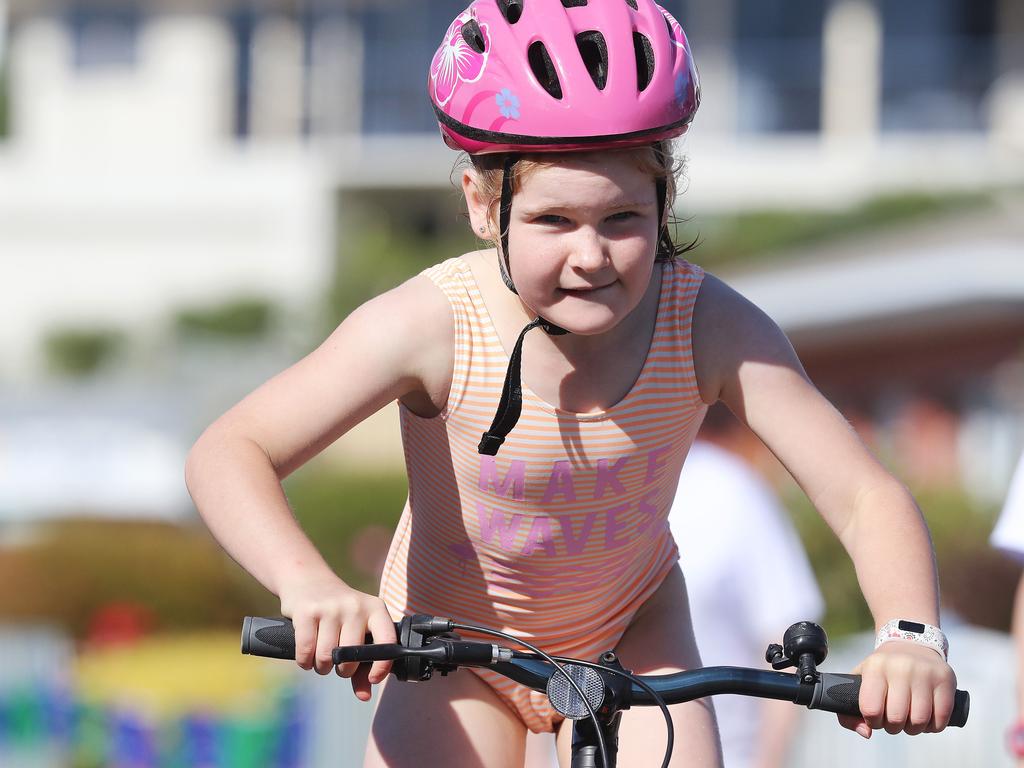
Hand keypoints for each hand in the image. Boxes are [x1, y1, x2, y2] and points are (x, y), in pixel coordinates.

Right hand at [279, 571, 396, 700]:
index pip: (387, 640)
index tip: (374, 678)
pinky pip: (306, 651)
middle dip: (342, 670)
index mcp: (375, 609)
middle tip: (337, 663)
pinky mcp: (307, 611)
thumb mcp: (356, 629)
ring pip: (326, 657)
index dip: (383, 665)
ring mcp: (331, 607)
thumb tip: (365, 696)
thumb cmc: (338, 614)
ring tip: (321, 659)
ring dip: (321, 667)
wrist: (308, 580)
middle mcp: (355, 606)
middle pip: (351, 657)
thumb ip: (362, 664)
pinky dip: (305, 662)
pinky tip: (307, 657)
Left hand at [837, 641, 956, 737]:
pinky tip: (927, 719)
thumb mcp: (860, 679)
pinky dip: (933, 727)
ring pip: (920, 720)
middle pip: (896, 718)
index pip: (871, 709)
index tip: (876, 718)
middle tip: (894, 721)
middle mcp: (900, 667)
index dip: (873, 722)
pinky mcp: (945, 679)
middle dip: (894, 727)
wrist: (911, 643)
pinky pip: (941, 718)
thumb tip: (866, 733)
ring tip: (910, 721)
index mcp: (875, 667)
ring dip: (914, 729)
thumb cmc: (882, 670)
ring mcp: (925, 672)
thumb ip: (849, 710)